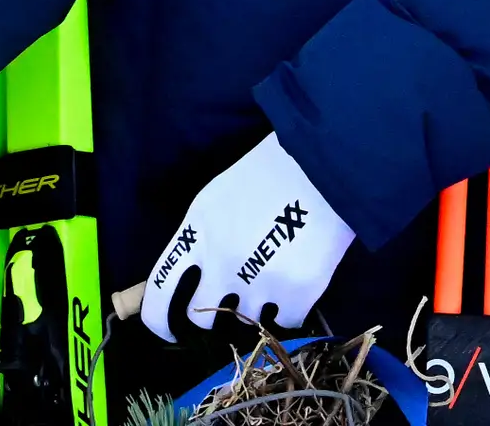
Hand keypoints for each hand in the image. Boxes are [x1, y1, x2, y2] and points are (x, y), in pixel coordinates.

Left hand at [141, 133, 355, 337]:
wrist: (329, 160)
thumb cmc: (274, 168)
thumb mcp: (219, 195)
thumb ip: (203, 236)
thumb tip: (194, 274)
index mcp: (199, 233)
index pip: (160, 294)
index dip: (160, 320)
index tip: (169, 329)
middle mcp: (222, 263)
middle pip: (201, 319)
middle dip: (212, 318)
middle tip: (228, 308)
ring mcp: (260, 280)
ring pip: (244, 325)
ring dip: (253, 315)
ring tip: (270, 292)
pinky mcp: (298, 291)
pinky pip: (285, 323)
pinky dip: (289, 314)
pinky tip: (295, 293)